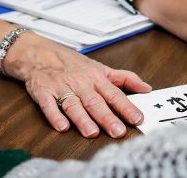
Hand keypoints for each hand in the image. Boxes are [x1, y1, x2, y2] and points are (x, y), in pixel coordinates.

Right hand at [8, 37, 150, 137]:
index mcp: (96, 77)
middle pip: (94, 102)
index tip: (138, 118)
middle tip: (118, 131)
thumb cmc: (72, 63)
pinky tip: (62, 126)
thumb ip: (124, 78)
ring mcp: (61, 87)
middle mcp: (80, 83)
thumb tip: (147, 88)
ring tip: (92, 132)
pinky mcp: (43, 92)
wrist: (40, 53)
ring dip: (82, 119)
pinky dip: (54, 115)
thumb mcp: (101, 67)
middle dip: (107, 117)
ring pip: (73, 104)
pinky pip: (48, 105)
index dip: (126, 107)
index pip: (114, 94)